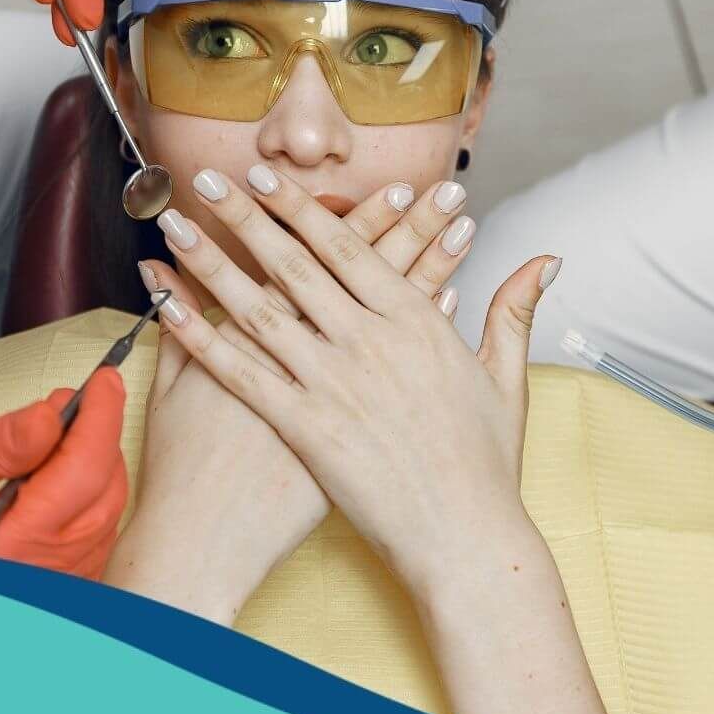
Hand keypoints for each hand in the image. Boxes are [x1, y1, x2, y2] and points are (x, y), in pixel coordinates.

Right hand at [0, 372, 127, 577]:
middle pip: (104, 494)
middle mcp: (36, 575)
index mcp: (8, 547)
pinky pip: (91, 537)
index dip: (100, 418)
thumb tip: (52, 416)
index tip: (104, 380)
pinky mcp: (48, 586)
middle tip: (84, 397)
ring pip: (104, 516)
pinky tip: (64, 470)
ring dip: (96, 466)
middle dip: (100, 437)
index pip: (82, 473)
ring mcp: (46, 586)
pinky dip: (89, 496)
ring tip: (65, 430)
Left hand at [149, 164, 554, 593]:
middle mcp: (369, 341)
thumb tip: (545, 259)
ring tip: (176, 226)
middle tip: (208, 176)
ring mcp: (334, 384)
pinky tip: (169, 307)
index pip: (347, 246)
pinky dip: (201, 337)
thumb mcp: (507, 377)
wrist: (467, 537)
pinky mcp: (306, 427)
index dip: (301, 207)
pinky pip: (241, 373)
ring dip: (212, 262)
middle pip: (295, 263)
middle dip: (246, 215)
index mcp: (415, 321)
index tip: (267, 177)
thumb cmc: (486, 464)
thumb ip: (515, 309)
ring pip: (260, 308)